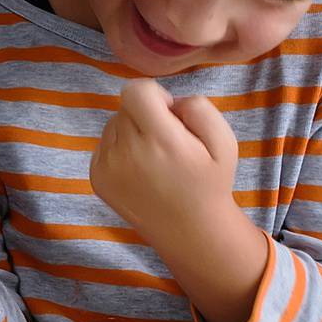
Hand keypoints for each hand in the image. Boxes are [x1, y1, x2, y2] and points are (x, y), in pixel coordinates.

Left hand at [88, 79, 239, 238]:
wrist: (189, 230)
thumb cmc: (209, 183)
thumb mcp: (224, 143)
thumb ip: (199, 108)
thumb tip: (170, 101)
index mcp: (161, 141)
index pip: (135, 91)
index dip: (154, 95)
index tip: (168, 113)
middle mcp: (128, 153)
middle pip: (126, 107)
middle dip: (147, 115)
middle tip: (168, 142)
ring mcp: (108, 167)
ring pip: (114, 124)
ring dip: (132, 131)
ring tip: (155, 158)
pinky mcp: (96, 177)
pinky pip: (105, 144)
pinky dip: (121, 149)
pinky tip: (141, 169)